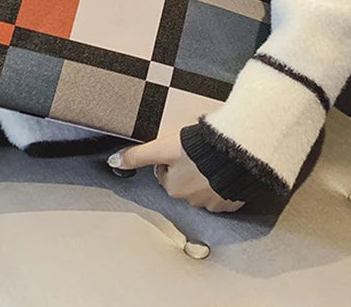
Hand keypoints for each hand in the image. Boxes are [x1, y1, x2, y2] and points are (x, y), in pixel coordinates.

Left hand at [107, 131, 245, 212]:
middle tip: (196, 151)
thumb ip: (137, 156)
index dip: (171, 157)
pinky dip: (224, 183)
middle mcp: (192, 201)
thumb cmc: (198, 147)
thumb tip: (115, 162)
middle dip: (188, 168)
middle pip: (184, 182)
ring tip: (212, 158)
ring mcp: (214, 203)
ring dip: (206, 176)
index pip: (166, 173)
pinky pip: (224, 194)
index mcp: (175, 188)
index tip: (180, 148)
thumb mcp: (162, 147)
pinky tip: (225, 169)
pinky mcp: (232, 201)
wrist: (235, 149)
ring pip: (204, 188)